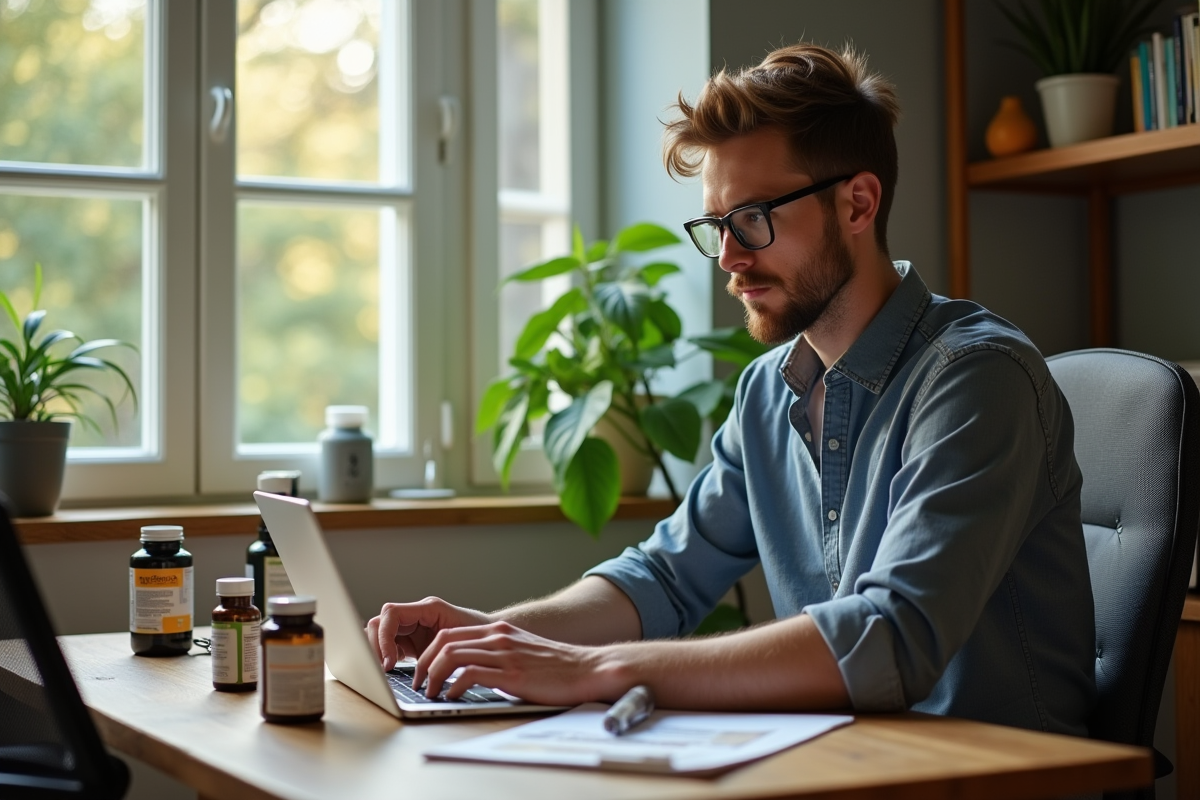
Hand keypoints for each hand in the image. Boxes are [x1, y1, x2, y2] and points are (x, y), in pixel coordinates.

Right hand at [366, 597, 491, 671]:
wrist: (490, 640)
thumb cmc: (481, 636)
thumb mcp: (460, 641)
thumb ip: (440, 648)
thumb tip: (422, 669)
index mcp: (427, 609)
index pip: (391, 614)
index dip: (384, 638)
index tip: (390, 662)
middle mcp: (415, 615)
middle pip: (378, 623)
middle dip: (375, 646)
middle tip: (384, 670)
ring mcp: (411, 628)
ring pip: (379, 635)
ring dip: (378, 653)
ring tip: (386, 673)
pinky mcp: (409, 642)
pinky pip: (387, 647)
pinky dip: (385, 659)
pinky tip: (394, 672)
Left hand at [414, 620, 617, 705]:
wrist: (585, 669)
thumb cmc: (555, 667)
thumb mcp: (521, 651)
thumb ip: (497, 655)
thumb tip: (469, 672)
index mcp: (498, 630)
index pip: (450, 633)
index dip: (429, 652)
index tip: (423, 670)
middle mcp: (498, 636)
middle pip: (444, 641)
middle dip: (424, 664)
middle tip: (419, 683)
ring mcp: (504, 653)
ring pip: (451, 656)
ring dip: (433, 676)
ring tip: (430, 692)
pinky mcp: (511, 673)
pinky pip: (468, 675)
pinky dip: (453, 687)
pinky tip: (452, 697)